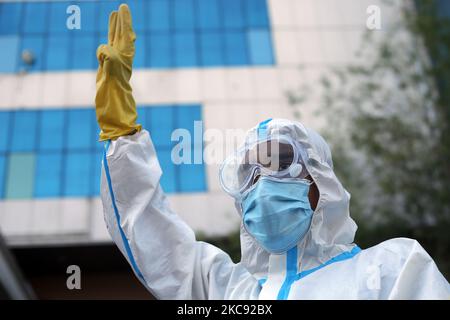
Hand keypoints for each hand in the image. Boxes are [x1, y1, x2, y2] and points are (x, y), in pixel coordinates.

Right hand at [95, 4, 140, 140]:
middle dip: (121, 21)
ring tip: (113, 15)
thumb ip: (109, 57)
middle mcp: (121, 58)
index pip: (126, 34)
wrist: (112, 107)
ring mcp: (114, 62)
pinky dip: (106, 42)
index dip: (125, 21)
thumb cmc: (114, 91)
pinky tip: (107, 41)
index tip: (123, 7)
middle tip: (122, 7)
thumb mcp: (111, 71)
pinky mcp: (107, 68)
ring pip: (114, 40)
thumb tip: (104, 50)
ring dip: (114, 28)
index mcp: (125, 56)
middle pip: (122, 34)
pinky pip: (107, 50)